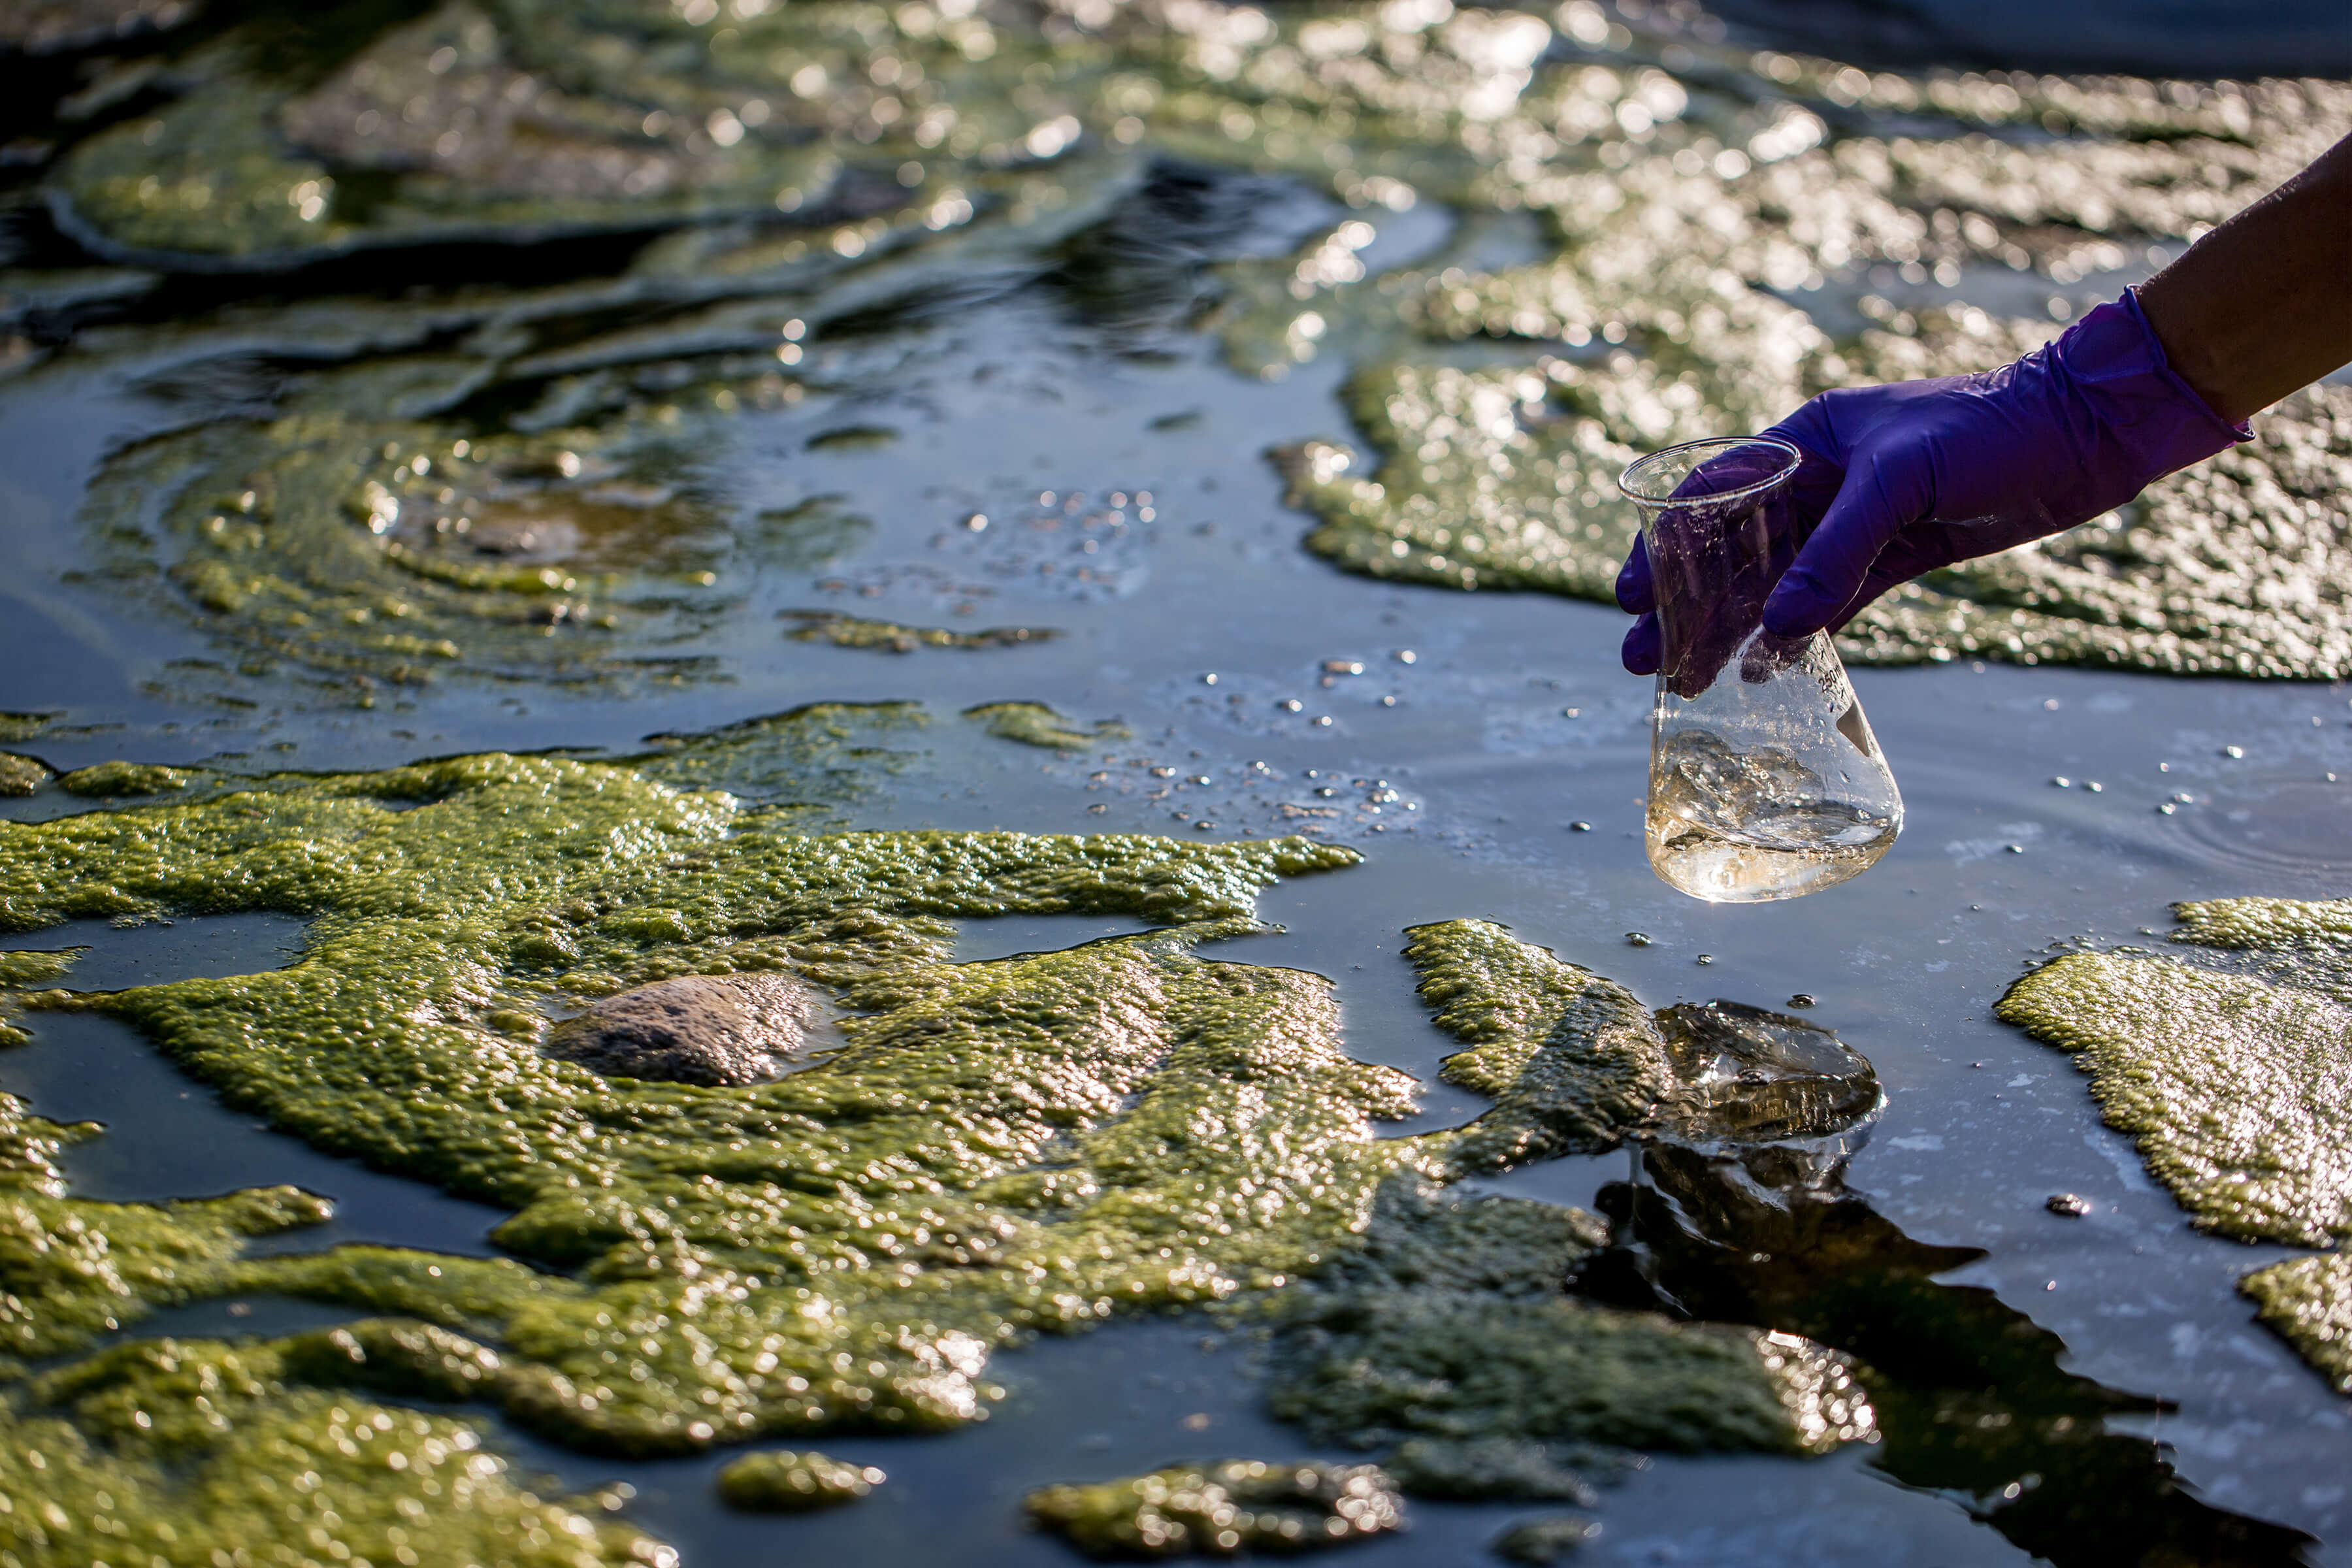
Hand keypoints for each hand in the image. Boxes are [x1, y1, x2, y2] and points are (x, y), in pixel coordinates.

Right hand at [1616, 291, 2246, 674]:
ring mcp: (1859, 520)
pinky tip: (1762, 670)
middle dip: (1687, 604)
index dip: (1665, 545)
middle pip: (1735, 549)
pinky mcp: (1898, 556)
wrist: (2089, 432)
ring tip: (1687, 677)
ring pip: (1776, 583)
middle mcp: (1823, 479)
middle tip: (1642, 657)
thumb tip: (1779, 628)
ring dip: (1732, 629)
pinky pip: (1831, 603)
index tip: (1629, 594)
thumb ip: (1837, 552)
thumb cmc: (1994, 429)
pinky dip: (1796, 636)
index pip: (1712, 493)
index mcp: (1807, 437)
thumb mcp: (1903, 481)